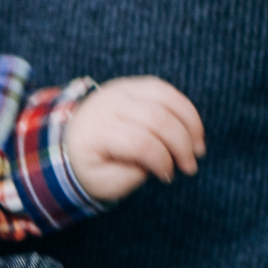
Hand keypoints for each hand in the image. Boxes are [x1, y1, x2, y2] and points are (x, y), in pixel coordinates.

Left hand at [63, 77, 204, 202]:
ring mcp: (122, 90)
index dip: (161, 161)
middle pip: (157, 119)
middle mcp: (109, 105)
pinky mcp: (134, 85)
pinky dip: (185, 109)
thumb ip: (129, 175)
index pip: (139, 143)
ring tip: (198, 149)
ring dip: (190, 124)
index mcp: (97, 131)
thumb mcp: (102, 182)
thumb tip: (157, 161)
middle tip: (190, 168)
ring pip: (167, 98)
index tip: (168, 177)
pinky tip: (192, 130)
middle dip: (181, 144)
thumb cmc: (89, 165)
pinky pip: (166, 91)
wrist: (70, 139)